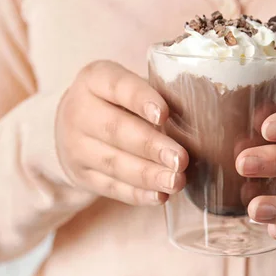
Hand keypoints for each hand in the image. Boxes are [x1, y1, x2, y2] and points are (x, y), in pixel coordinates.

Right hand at [56, 60, 187, 205]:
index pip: (117, 86)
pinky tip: (160, 196)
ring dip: (147, 175)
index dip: (140, 99)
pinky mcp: (81, 175)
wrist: (73, 124)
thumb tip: (201, 114)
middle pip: (114, 129)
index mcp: (95, 79)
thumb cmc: (118, 100)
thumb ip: (158, 93)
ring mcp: (75, 146)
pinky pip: (110, 187)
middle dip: (150, 146)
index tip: (164, 114)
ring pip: (112, 163)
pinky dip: (137, 194)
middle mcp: (79, 111)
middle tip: (180, 159)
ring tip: (176, 181)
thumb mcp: (130, 85)